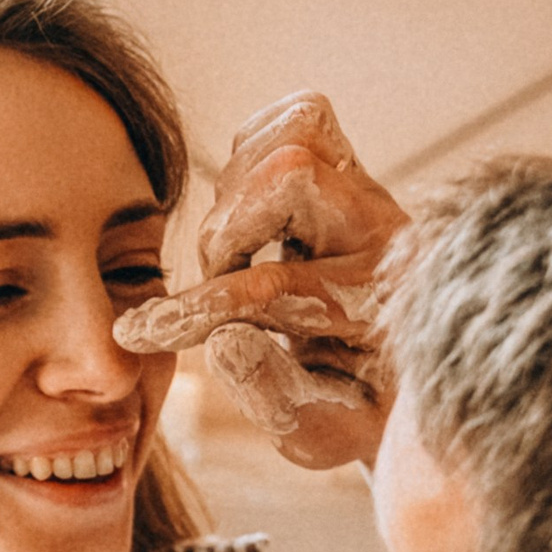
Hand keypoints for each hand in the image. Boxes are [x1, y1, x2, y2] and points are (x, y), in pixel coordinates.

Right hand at [114, 92, 408, 467]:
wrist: (409, 380)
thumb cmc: (357, 411)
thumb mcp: (321, 432)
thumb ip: (273, 394)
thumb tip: (223, 340)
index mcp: (384, 299)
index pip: (279, 280)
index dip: (201, 307)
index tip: (142, 333)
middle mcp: (386, 229)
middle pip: (294, 169)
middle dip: (228, 232)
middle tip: (218, 286)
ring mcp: (371, 191)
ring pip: (296, 131)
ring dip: (238, 191)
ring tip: (233, 255)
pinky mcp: (352, 169)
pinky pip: (296, 119)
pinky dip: (253, 157)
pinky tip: (246, 215)